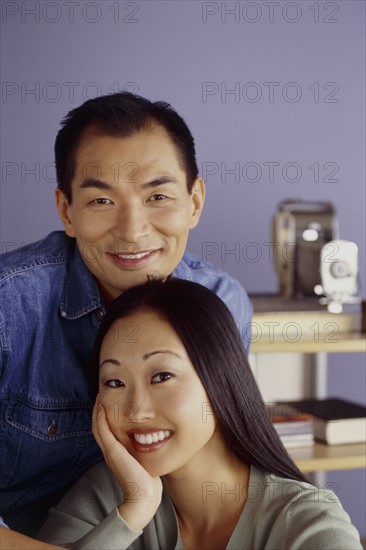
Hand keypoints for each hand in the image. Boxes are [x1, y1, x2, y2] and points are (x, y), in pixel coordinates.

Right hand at [92, 396, 162, 530]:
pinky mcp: (112, 452)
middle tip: (100, 395)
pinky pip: (102, 430)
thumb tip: (154, 442)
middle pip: (99, 426)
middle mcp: (110, 452)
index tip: (108, 402)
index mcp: (116, 454)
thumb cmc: (148, 482)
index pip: (106, 431)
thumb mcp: (144, 462)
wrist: (143, 497)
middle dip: (99, 411)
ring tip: (99, 397)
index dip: (105, 417)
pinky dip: (100, 418)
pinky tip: (101, 406)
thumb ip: (144, 452)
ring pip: (98, 426)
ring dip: (97, 411)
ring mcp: (110, 452)